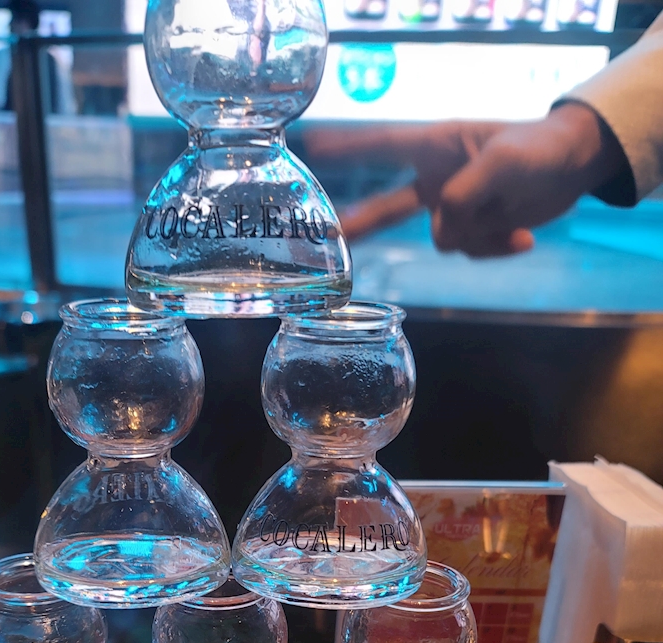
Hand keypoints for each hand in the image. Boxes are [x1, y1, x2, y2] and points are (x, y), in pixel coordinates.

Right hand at [307, 104, 624, 256]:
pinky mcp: (472, 230)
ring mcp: (453, 208)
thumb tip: (442, 232)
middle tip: (330, 236)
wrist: (573, 169)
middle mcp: (436, 180)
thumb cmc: (537, 149)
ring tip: (511, 215)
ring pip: (445, 241)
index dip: (346, 150)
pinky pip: (469, 253)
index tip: (310, 147)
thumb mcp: (503, 165)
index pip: (382, 147)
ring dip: (478, 237)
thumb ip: (465, 195)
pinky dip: (495, 249)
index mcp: (436, 147)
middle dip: (361, 224)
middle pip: (388, 208)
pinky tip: (522, 235)